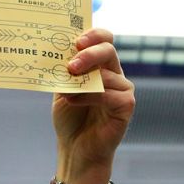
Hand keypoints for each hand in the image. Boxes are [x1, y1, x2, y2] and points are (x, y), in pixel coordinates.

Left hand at [52, 28, 132, 183]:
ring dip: (82, 82)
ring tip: (65, 92)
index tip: (76, 39)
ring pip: (107, 74)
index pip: (104, 39)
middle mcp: (114, 73)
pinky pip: (110, 95)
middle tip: (71, 65)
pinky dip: (89, 97)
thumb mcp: (62, 88)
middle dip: (89, 54)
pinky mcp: (126, 106)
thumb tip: (56, 50)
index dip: (93, 34)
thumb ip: (63, 70)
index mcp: (100, 65)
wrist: (75, 149)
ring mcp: (123, 89)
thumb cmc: (70, 118)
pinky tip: (73, 101)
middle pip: (108, 50)